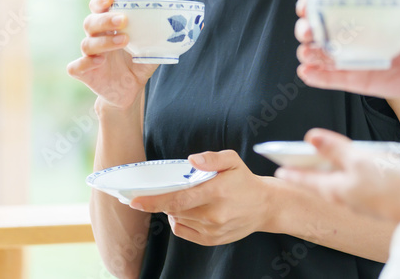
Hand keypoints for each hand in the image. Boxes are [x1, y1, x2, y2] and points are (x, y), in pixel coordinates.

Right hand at [67, 0, 157, 110]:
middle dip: (105, 19)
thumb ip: (160, 36)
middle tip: (123, 20)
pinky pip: (76, 66)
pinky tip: (99, 61)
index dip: (101, 0)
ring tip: (125, 41)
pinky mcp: (85, 73)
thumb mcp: (152, 48)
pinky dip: (85, 63)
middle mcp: (97, 38)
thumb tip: (182, 24)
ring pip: (87, 43)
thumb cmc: (139, 63)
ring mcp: (89, 56)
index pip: (99, 8)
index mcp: (110, 28)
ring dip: (105, 41)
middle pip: (91, 23)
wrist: (131, 90)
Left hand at [129, 150, 273, 245]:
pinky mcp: (211, 240)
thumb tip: (191, 160)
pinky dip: (178, 220)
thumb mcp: (233, 160)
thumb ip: (212, 158)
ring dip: (172, 208)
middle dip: (160, 201)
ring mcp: (212, 230)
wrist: (264, 206)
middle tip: (149, 194)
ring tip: (182, 197)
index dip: (154, 201)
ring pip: (178, 219)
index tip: (135, 200)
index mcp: (217, 192)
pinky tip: (188, 210)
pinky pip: (183, 231)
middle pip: (175, 209)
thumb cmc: (244, 180)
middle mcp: (214, 214)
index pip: (179, 199)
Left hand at [276, 129, 399, 222]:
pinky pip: (361, 179)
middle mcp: (347, 196)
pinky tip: (362, 160)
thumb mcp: (358, 160)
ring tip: (326, 156)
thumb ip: (335, 148)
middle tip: (299, 159)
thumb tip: (310, 137)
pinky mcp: (380, 193)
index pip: (307, 179)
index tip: (278, 169)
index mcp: (336, 190)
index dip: (292, 172)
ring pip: (343, 179)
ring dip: (334, 167)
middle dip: (312, 169)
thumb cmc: (390, 185)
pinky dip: (356, 168)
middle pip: (324, 179)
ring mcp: (363, 196)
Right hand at [294, 0, 399, 98]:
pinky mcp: (354, 78)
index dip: (316, 2)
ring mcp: (351, 56)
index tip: (305, 6)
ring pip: (321, 52)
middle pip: (320, 27)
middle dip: (307, 28)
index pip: (334, 3)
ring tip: (306, 55)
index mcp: (365, 13)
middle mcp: (352, 33)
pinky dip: (316, 76)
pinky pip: (330, 77)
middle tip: (306, 33)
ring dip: (309, 52)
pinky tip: (306, 73)